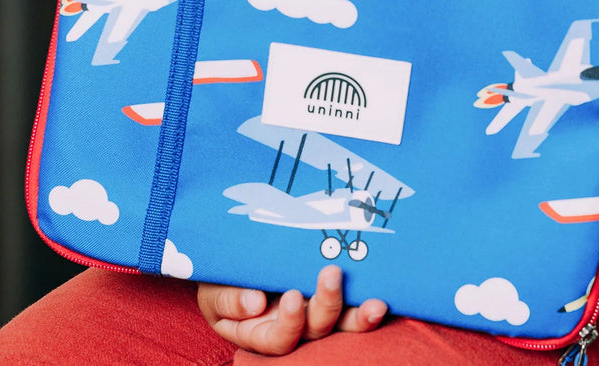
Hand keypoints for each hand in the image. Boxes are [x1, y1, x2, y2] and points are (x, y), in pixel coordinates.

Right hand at [197, 265, 386, 354]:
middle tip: (330, 274)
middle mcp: (293, 326)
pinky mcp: (333, 294)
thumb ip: (229, 299)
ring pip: (340, 324)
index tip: (291, 296)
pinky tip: (384, 297)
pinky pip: (353, 306)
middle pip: (315, 331)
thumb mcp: (214, 289)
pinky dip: (367, 306)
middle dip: (326, 306)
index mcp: (261, 331)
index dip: (289, 324)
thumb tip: (256, 304)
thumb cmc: (221, 278)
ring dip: (359, 316)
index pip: (279, 340)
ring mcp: (315, 312)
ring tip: (375, 304)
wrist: (233, 259)